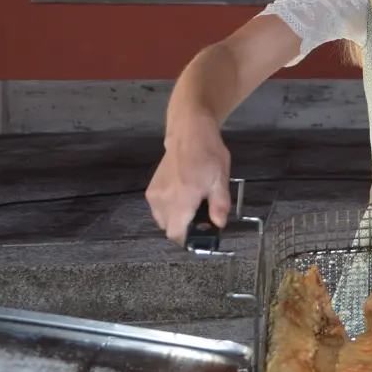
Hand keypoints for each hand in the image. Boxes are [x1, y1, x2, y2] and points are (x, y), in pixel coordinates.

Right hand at [145, 116, 231, 244]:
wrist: (189, 133)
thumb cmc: (209, 154)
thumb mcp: (221, 179)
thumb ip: (220, 205)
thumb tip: (219, 224)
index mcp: (182, 199)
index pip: (176, 233)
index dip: (188, 238)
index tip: (201, 233)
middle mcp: (163, 199)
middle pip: (168, 228)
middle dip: (184, 227)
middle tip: (200, 216)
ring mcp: (154, 194)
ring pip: (162, 220)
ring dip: (176, 219)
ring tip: (192, 204)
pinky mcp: (150, 189)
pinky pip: (157, 209)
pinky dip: (169, 209)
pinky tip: (182, 197)